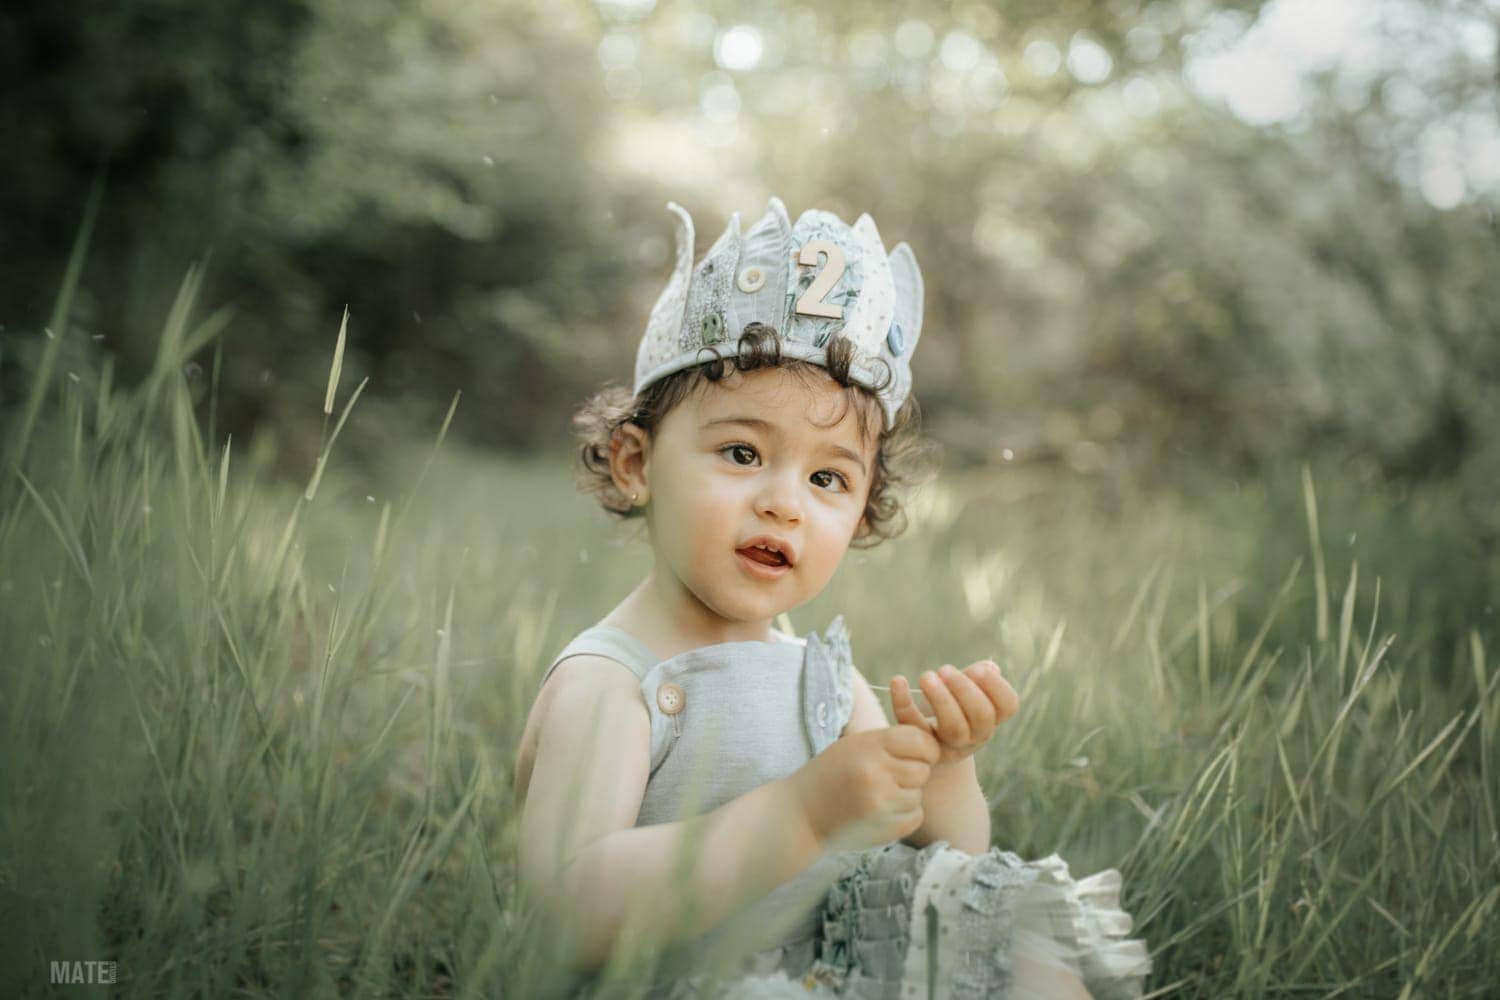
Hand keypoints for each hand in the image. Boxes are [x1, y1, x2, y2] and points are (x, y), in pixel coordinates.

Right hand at [785, 725, 941, 851]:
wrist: (801, 816)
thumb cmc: (830, 775)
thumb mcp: (853, 746)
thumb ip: (889, 743)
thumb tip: (933, 748)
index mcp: (869, 746)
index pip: (920, 740)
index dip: (923, 747)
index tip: (913, 754)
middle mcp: (878, 773)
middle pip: (923, 769)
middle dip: (911, 773)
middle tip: (887, 777)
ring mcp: (883, 804)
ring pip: (918, 794)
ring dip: (905, 795)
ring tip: (877, 796)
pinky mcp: (887, 829)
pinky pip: (915, 816)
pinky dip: (903, 815)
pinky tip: (878, 813)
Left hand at [891, 661, 1018, 765]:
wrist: (924, 746)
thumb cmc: (950, 708)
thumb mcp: (965, 692)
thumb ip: (976, 678)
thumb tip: (989, 667)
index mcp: (991, 718)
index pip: (1008, 705)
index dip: (996, 686)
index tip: (978, 668)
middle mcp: (976, 736)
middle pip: (981, 716)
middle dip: (965, 689)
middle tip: (944, 669)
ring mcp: (950, 745)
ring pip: (955, 728)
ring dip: (941, 698)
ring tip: (926, 676)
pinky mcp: (922, 747)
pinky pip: (914, 727)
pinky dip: (903, 702)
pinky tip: (898, 680)